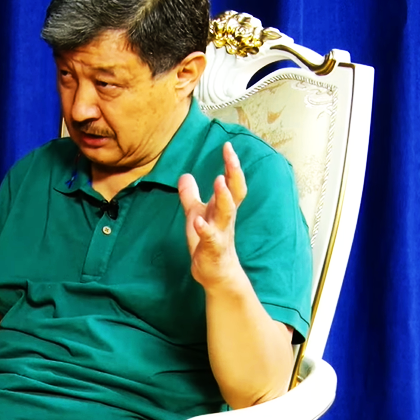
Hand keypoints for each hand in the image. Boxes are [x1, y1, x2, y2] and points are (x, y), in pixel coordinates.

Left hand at [178, 142, 248, 288]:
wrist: (216, 273)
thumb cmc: (208, 242)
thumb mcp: (196, 214)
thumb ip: (190, 196)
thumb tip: (184, 175)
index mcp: (223, 208)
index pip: (231, 182)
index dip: (231, 164)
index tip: (228, 146)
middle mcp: (225, 217)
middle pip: (235, 192)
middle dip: (234, 174)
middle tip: (231, 156)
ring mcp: (221, 232)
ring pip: (227, 213)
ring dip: (224, 197)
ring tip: (219, 181)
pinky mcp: (212, 249)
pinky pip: (210, 238)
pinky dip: (205, 229)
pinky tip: (197, 221)